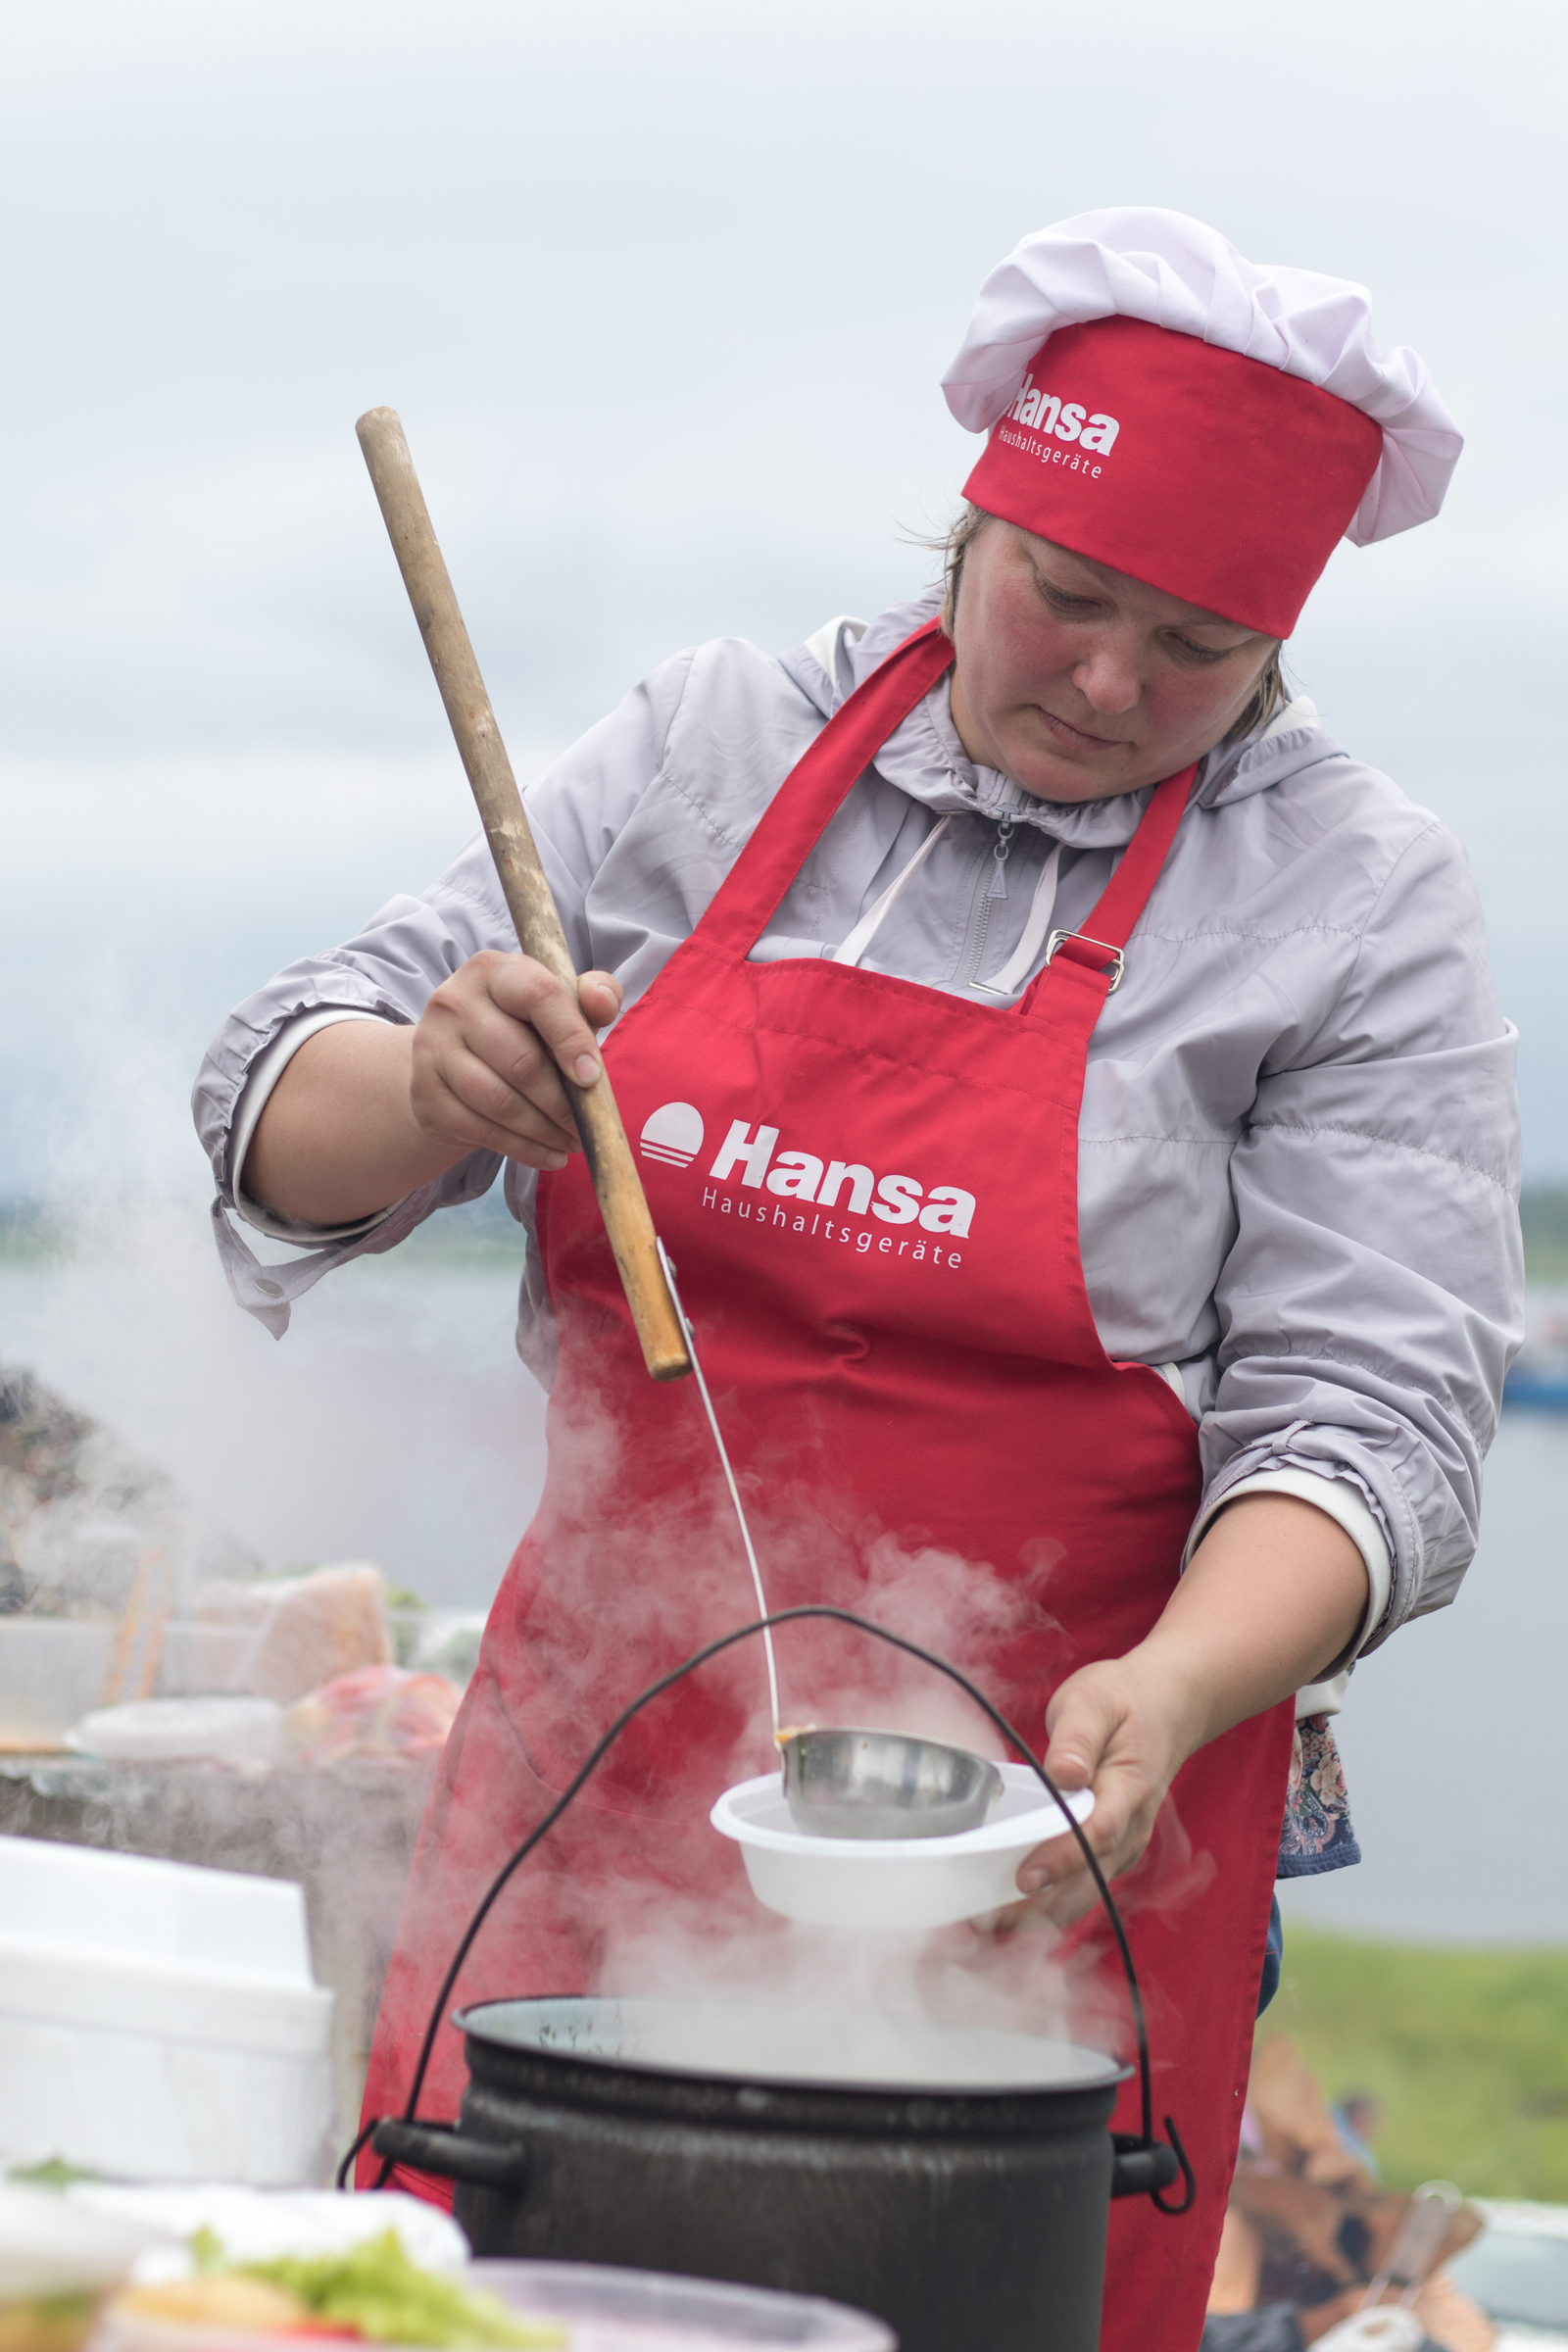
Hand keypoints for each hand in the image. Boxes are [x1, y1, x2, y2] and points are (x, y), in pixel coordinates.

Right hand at [409, 952, 623, 1172]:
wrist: (451, 1063)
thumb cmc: (518, 1029)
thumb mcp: (555, 1005)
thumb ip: (589, 995)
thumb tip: (603, 1002)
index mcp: (492, 971)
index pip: (539, 996)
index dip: (571, 1038)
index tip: (593, 1078)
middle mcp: (453, 1002)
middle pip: (521, 1061)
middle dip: (563, 1102)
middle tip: (589, 1126)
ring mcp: (432, 1048)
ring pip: (500, 1102)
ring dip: (545, 1130)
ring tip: (573, 1142)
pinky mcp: (425, 1093)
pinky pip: (481, 1130)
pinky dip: (523, 1149)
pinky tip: (549, 1155)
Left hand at [986, 1491, 1367, 1931]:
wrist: (1165, 1708)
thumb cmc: (1124, 1702)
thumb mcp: (1095, 1701)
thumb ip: (1077, 1737)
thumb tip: (1064, 1772)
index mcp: (1128, 1789)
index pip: (1096, 1833)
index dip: (1061, 1859)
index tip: (1024, 1878)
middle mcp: (1129, 1828)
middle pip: (1089, 1882)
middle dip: (1040, 1909)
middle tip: (986, 1923)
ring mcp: (1122, 1845)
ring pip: (1084, 1895)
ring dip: (1039, 1917)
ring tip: (986, 1927)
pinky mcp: (1109, 1852)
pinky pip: (1081, 1889)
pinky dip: (1047, 1907)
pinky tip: (1008, 1915)